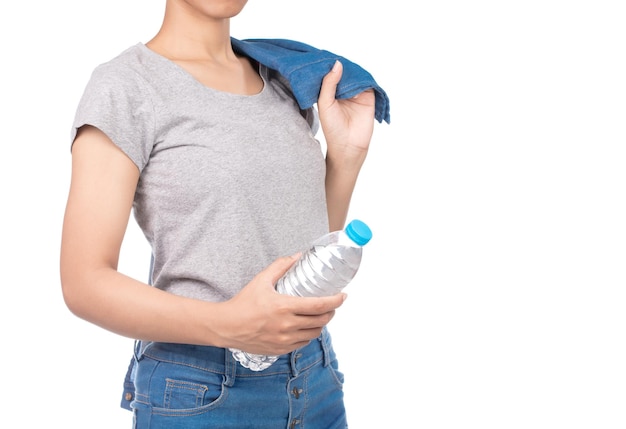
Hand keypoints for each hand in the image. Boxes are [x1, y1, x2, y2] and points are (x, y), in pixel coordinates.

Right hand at [221, 254, 346, 354]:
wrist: (227, 326)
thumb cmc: (243, 303)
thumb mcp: (261, 280)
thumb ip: (280, 266)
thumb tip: (298, 256)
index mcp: (284, 307)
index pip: (319, 305)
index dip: (335, 301)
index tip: (343, 296)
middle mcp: (287, 326)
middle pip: (321, 321)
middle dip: (331, 312)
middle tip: (332, 304)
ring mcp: (284, 340)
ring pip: (314, 334)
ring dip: (321, 324)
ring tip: (320, 315)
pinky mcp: (280, 350)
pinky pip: (302, 343)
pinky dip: (308, 334)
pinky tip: (306, 327)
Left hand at [317, 60, 375, 154]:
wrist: (348, 145)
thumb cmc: (333, 127)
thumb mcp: (325, 103)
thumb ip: (329, 84)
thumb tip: (338, 63)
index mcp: (329, 92)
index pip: (329, 74)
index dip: (326, 65)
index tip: (321, 54)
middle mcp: (343, 91)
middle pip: (343, 72)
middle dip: (339, 65)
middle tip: (335, 56)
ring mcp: (356, 93)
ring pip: (355, 75)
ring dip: (352, 71)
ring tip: (346, 66)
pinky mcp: (368, 96)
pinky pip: (367, 82)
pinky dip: (363, 77)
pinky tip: (357, 76)